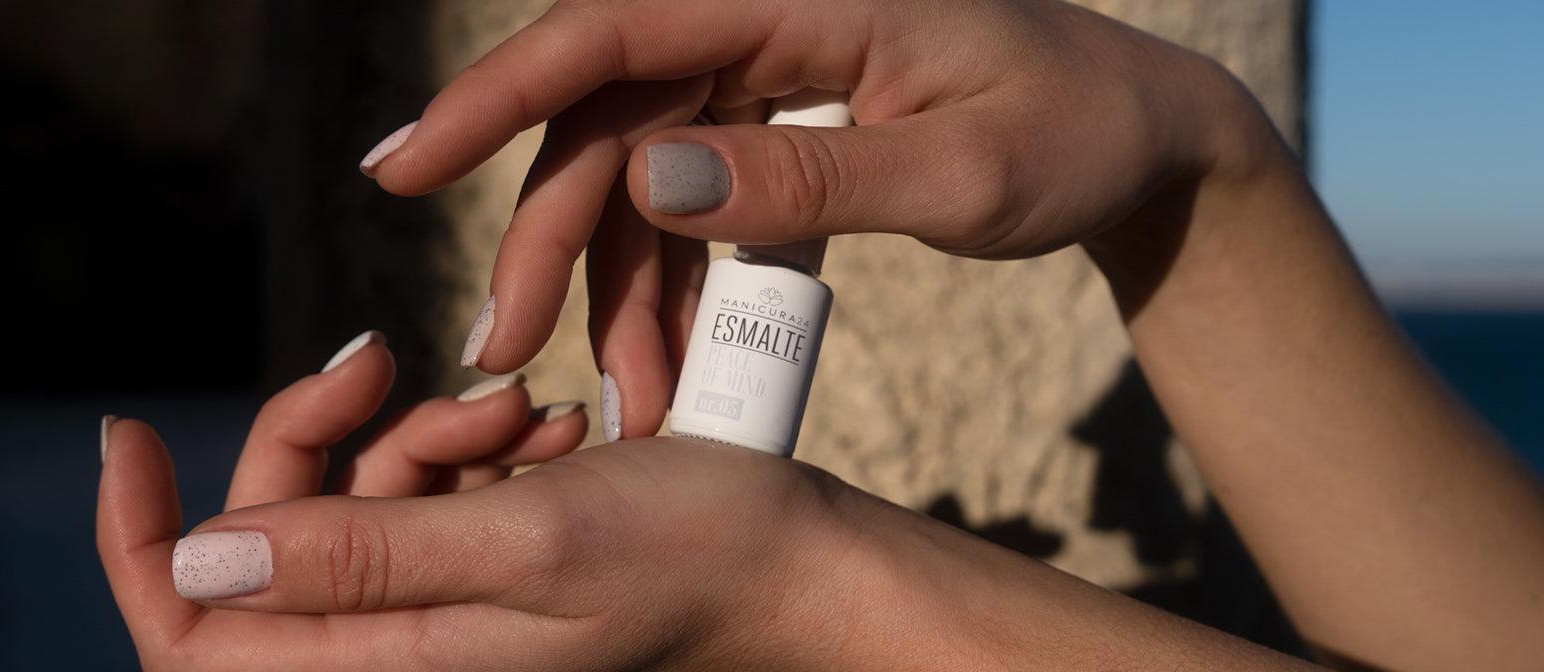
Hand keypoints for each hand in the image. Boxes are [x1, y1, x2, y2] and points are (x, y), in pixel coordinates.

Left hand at [99, 336, 1306, 670]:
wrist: (801, 562)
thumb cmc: (687, 559)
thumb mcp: (519, 543)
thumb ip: (357, 558)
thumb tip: (196, 561)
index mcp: (388, 664)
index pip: (192, 633)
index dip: (137, 543)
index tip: (132, 434)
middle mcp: (398, 644)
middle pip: (264, 541)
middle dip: (311, 442)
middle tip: (385, 365)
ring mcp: (439, 606)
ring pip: (346, 502)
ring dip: (410, 432)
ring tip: (512, 412)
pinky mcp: (480, 564)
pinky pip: (419, 490)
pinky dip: (460, 440)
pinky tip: (533, 424)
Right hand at [357, 0, 1283, 441]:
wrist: (1138, 137)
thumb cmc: (1073, 133)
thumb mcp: (966, 172)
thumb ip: (810, 178)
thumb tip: (652, 180)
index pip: (611, 31)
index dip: (495, 95)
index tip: (405, 169)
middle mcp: (757, 21)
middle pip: (599, 118)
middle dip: (544, 238)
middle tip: (504, 353)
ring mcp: (758, 75)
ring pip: (628, 173)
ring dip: (607, 288)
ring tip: (619, 402)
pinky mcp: (767, 125)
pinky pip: (680, 203)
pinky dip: (663, 288)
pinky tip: (660, 370)